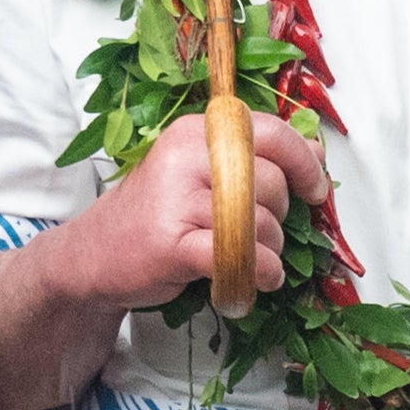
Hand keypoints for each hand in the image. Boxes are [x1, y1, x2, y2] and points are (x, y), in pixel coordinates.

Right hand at [68, 111, 333, 310]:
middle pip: (272, 182)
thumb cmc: (157, 214)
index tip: (317, 190)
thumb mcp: (202, 173)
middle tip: (259, 233)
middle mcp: (187, 155)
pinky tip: (255, 279)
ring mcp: (177, 198)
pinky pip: (242, 256)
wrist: (93, 255)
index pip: (272, 133)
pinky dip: (259, 273)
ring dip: (269, 250)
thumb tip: (316, 152)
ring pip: (261, 222)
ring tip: (247, 258)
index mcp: (198, 131)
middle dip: (280, 216)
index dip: (306, 163)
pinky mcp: (173, 243)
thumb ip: (254, 159)